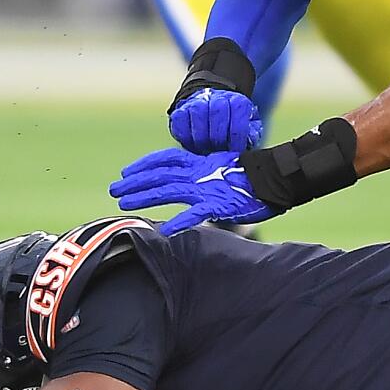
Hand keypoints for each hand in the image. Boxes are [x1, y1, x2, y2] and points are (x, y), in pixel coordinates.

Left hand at [111, 147, 276, 233]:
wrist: (275, 177)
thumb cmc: (252, 176)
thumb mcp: (222, 169)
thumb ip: (204, 176)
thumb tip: (191, 185)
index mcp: (200, 163)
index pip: (166, 159)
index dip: (144, 164)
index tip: (126, 172)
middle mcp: (198, 173)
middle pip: (159, 175)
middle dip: (134, 182)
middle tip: (114, 189)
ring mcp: (206, 188)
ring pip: (168, 190)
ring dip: (144, 196)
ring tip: (124, 204)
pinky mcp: (218, 204)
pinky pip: (195, 214)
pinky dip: (179, 221)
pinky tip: (164, 230)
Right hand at [169, 88, 261, 153]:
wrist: (210, 112)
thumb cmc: (231, 126)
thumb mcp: (247, 129)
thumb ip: (251, 134)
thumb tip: (249, 141)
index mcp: (237, 100)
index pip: (238, 110)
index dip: (237, 134)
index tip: (235, 149)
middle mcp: (217, 97)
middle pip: (217, 111)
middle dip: (218, 137)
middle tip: (218, 151)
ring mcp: (196, 101)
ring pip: (197, 113)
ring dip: (201, 137)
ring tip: (206, 149)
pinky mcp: (180, 110)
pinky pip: (180, 120)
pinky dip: (185, 135)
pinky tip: (193, 143)